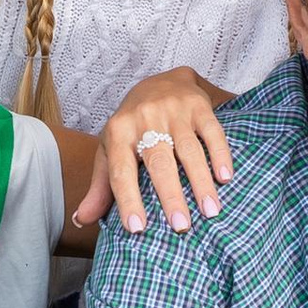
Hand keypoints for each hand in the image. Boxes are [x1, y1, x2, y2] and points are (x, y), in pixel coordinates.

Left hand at [73, 67, 236, 234]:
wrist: (163, 79)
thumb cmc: (134, 125)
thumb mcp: (112, 150)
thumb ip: (101, 187)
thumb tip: (82, 220)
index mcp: (118, 132)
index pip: (121, 171)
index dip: (128, 200)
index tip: (136, 229)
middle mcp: (144, 119)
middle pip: (158, 162)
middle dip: (170, 196)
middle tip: (181, 226)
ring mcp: (173, 110)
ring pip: (188, 150)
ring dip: (201, 182)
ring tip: (210, 211)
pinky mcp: (198, 105)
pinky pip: (212, 132)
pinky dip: (220, 155)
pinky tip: (225, 178)